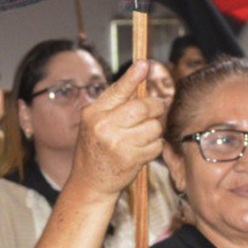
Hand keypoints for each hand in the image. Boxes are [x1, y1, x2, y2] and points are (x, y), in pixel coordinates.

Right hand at [69, 61, 165, 197]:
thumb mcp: (96, 122)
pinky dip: (154, 147)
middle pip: (143, 107)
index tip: (144, 65)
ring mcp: (118, 143)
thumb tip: (140, 76)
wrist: (90, 182)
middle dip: (156, 107)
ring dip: (154, 131)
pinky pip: (156, 145)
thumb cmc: (96, 147)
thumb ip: (116, 104)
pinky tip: (141, 151)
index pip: (117, 91)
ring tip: (141, 137)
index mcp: (94, 113)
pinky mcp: (131, 159)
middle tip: (158, 108)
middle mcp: (103, 126)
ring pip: (154, 127)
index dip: (132, 77)